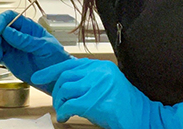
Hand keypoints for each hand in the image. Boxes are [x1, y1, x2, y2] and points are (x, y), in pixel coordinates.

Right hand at [0, 10, 70, 92]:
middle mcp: (18, 35)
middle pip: (0, 28)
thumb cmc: (56, 58)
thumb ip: (25, 40)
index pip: (10, 17)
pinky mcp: (9, 59)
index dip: (1, 21)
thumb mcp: (43, 47)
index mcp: (28, 28)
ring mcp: (13, 47)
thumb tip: (8, 31)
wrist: (57, 78)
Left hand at [31, 58, 182, 128]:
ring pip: (65, 89)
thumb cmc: (122, 104)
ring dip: (59, 102)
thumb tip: (61, 84)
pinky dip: (63, 111)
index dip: (50, 71)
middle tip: (56, 103)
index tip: (38, 77)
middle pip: (64, 76)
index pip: (69, 64)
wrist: (145, 118)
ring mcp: (98, 85)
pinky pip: (70, 104)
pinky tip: (64, 117)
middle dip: (55, 91)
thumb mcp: (103, 84)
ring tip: (61, 111)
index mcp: (100, 65)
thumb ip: (85, 79)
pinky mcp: (97, 102)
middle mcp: (99, 72)